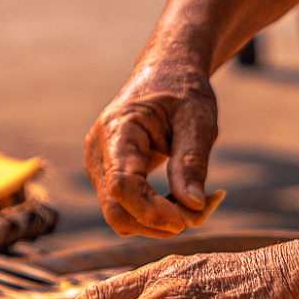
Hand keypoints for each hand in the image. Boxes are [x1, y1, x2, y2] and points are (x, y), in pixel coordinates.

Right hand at [84, 63, 217, 237]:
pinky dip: (154, 215)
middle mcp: (98, 151)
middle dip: (156, 223)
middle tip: (200, 215)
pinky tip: (182, 201)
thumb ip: (192, 162)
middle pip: (115, 208)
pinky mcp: (108, 178)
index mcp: (118, 129)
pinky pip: (126, 209)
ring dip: (157, 222)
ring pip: (120, 215)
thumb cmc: (182, 92)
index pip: (122, 183)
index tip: (184, 221)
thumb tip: (193, 207)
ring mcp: (99, 167)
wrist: (164, 75)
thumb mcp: (198, 120)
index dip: (149, 210)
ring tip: (197, 203)